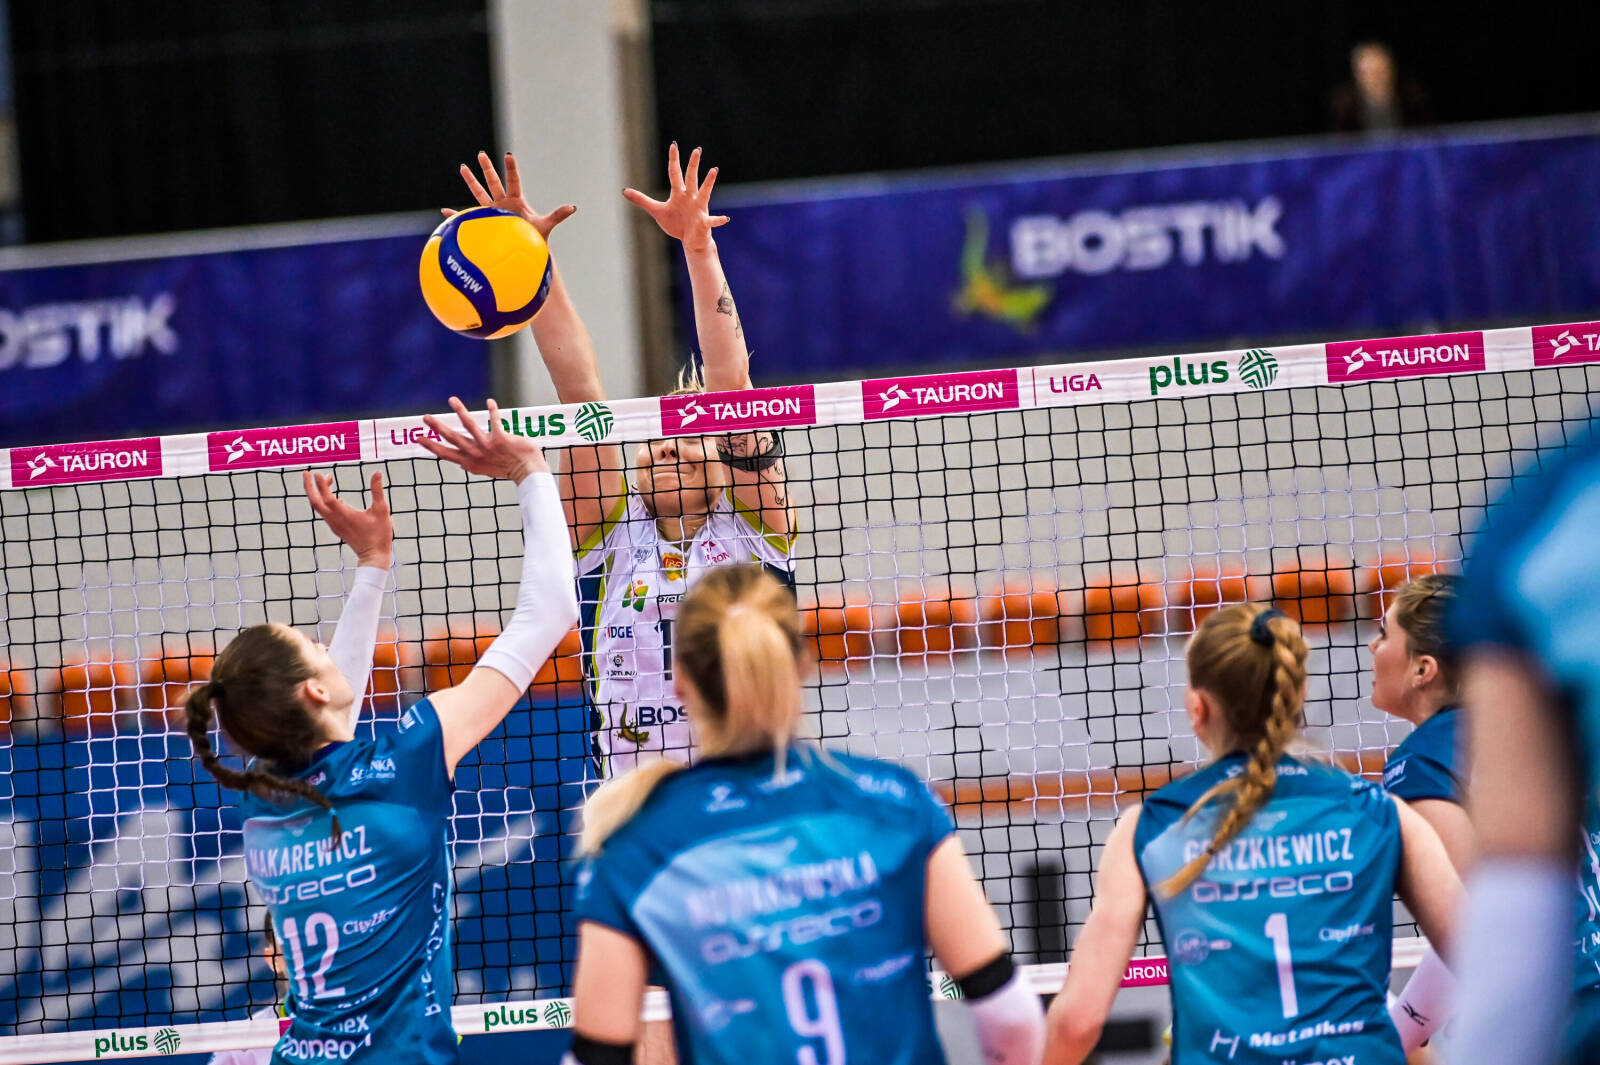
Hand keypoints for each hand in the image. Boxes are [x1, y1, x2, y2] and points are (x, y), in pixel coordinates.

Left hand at [305, 470, 393, 568]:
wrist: (374, 557)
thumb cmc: (379, 534)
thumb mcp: (381, 510)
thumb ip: (377, 490)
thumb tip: (377, 472)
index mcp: (344, 515)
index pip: (327, 497)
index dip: (321, 485)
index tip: (317, 473)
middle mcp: (335, 520)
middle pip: (315, 502)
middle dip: (308, 486)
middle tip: (306, 473)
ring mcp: (334, 525)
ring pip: (318, 507)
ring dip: (318, 492)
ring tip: (327, 478)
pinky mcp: (336, 528)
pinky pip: (324, 512)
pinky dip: (324, 501)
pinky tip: (334, 497)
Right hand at [419, 397, 549, 482]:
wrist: (527, 472)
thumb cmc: (507, 469)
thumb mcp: (485, 471)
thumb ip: (472, 466)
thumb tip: (461, 465)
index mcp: (470, 463)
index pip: (445, 454)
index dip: (431, 446)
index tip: (418, 438)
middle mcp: (476, 453)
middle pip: (452, 438)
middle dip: (437, 427)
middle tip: (425, 417)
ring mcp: (487, 445)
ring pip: (469, 425)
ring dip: (460, 411)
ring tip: (452, 400)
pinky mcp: (501, 438)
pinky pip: (495, 420)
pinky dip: (492, 410)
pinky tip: (490, 401)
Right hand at [444, 151, 575, 240]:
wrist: (524, 253)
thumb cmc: (534, 239)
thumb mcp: (545, 226)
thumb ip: (558, 215)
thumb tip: (573, 207)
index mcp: (516, 201)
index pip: (513, 181)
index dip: (511, 168)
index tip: (508, 154)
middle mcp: (502, 204)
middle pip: (493, 182)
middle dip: (487, 168)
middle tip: (481, 154)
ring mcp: (492, 212)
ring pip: (479, 194)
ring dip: (471, 182)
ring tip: (463, 167)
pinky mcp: (484, 224)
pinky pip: (467, 219)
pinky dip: (456, 216)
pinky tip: (446, 212)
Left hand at [623, 143, 727, 252]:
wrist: (691, 241)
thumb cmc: (676, 224)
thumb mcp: (657, 211)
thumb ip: (642, 200)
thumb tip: (624, 190)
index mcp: (679, 194)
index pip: (675, 173)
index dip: (674, 160)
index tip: (674, 145)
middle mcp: (690, 198)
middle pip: (691, 178)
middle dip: (693, 164)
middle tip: (697, 150)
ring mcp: (699, 209)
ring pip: (704, 193)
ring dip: (709, 182)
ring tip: (713, 171)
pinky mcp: (704, 222)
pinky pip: (712, 220)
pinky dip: (718, 220)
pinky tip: (725, 218)